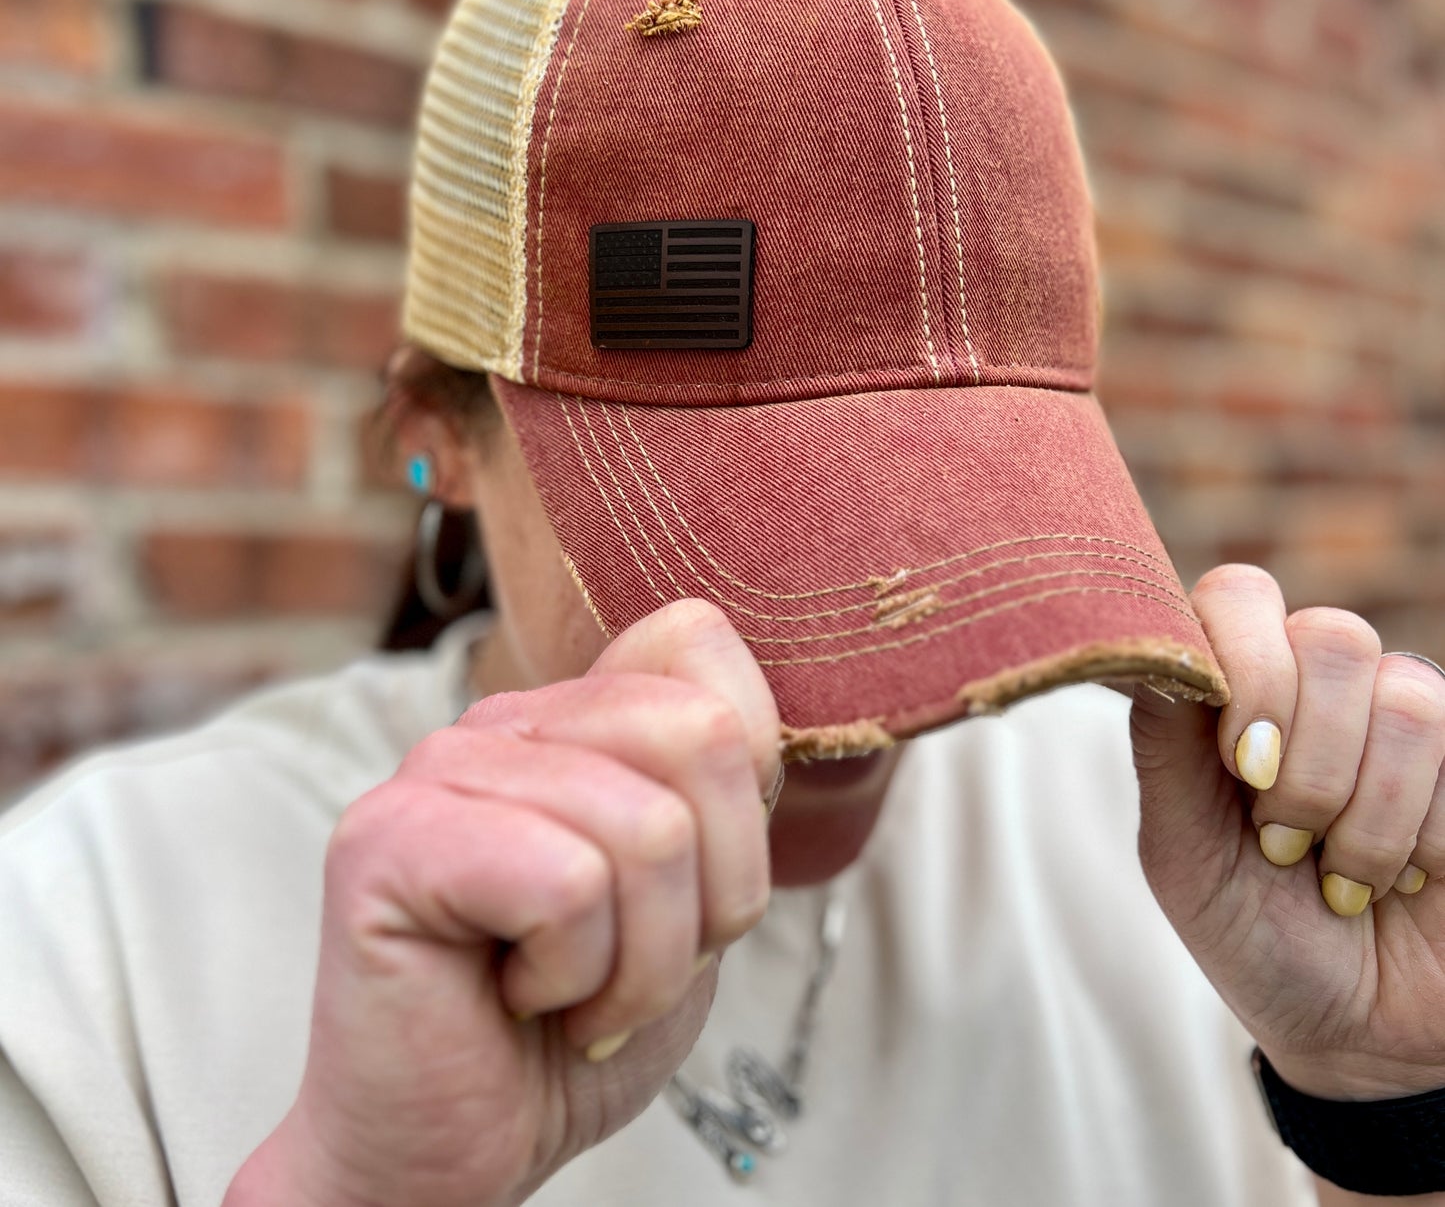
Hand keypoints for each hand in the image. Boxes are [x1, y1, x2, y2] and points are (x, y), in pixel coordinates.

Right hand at [225, 599, 780, 1206]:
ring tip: (569, 993)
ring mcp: (437, 768)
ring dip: (641, 961)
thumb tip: (726, 680)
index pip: (700, 644)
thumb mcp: (696, 894)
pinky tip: (512, 996)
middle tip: (632, 960)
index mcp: (572, 713)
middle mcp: (501, 719)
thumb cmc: (577, 1022)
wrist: (455, 1155)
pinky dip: (572, 975)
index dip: (740, 796)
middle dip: (710, 893)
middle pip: (700, 734)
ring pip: (649, 829)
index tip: (686, 892)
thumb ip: (717, 779)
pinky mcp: (388, 841)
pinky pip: (569, 884)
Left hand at [1130, 563, 1444, 1101]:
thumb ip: (1164, 743)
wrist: (1354, 1036)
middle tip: (1283, 838)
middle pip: (1330, 636)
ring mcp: (1405, 718)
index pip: (1238, 596)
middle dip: (1307, 759)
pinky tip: (1401, 880)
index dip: (1246, 664)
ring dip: (1363, 812)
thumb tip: (1162, 647)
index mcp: (1234, 689)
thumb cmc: (1250, 932)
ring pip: (1404, 696)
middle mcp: (1319, 685)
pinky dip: (1417, 839)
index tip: (1241, 763)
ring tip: (1337, 872)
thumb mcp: (1180, 850)